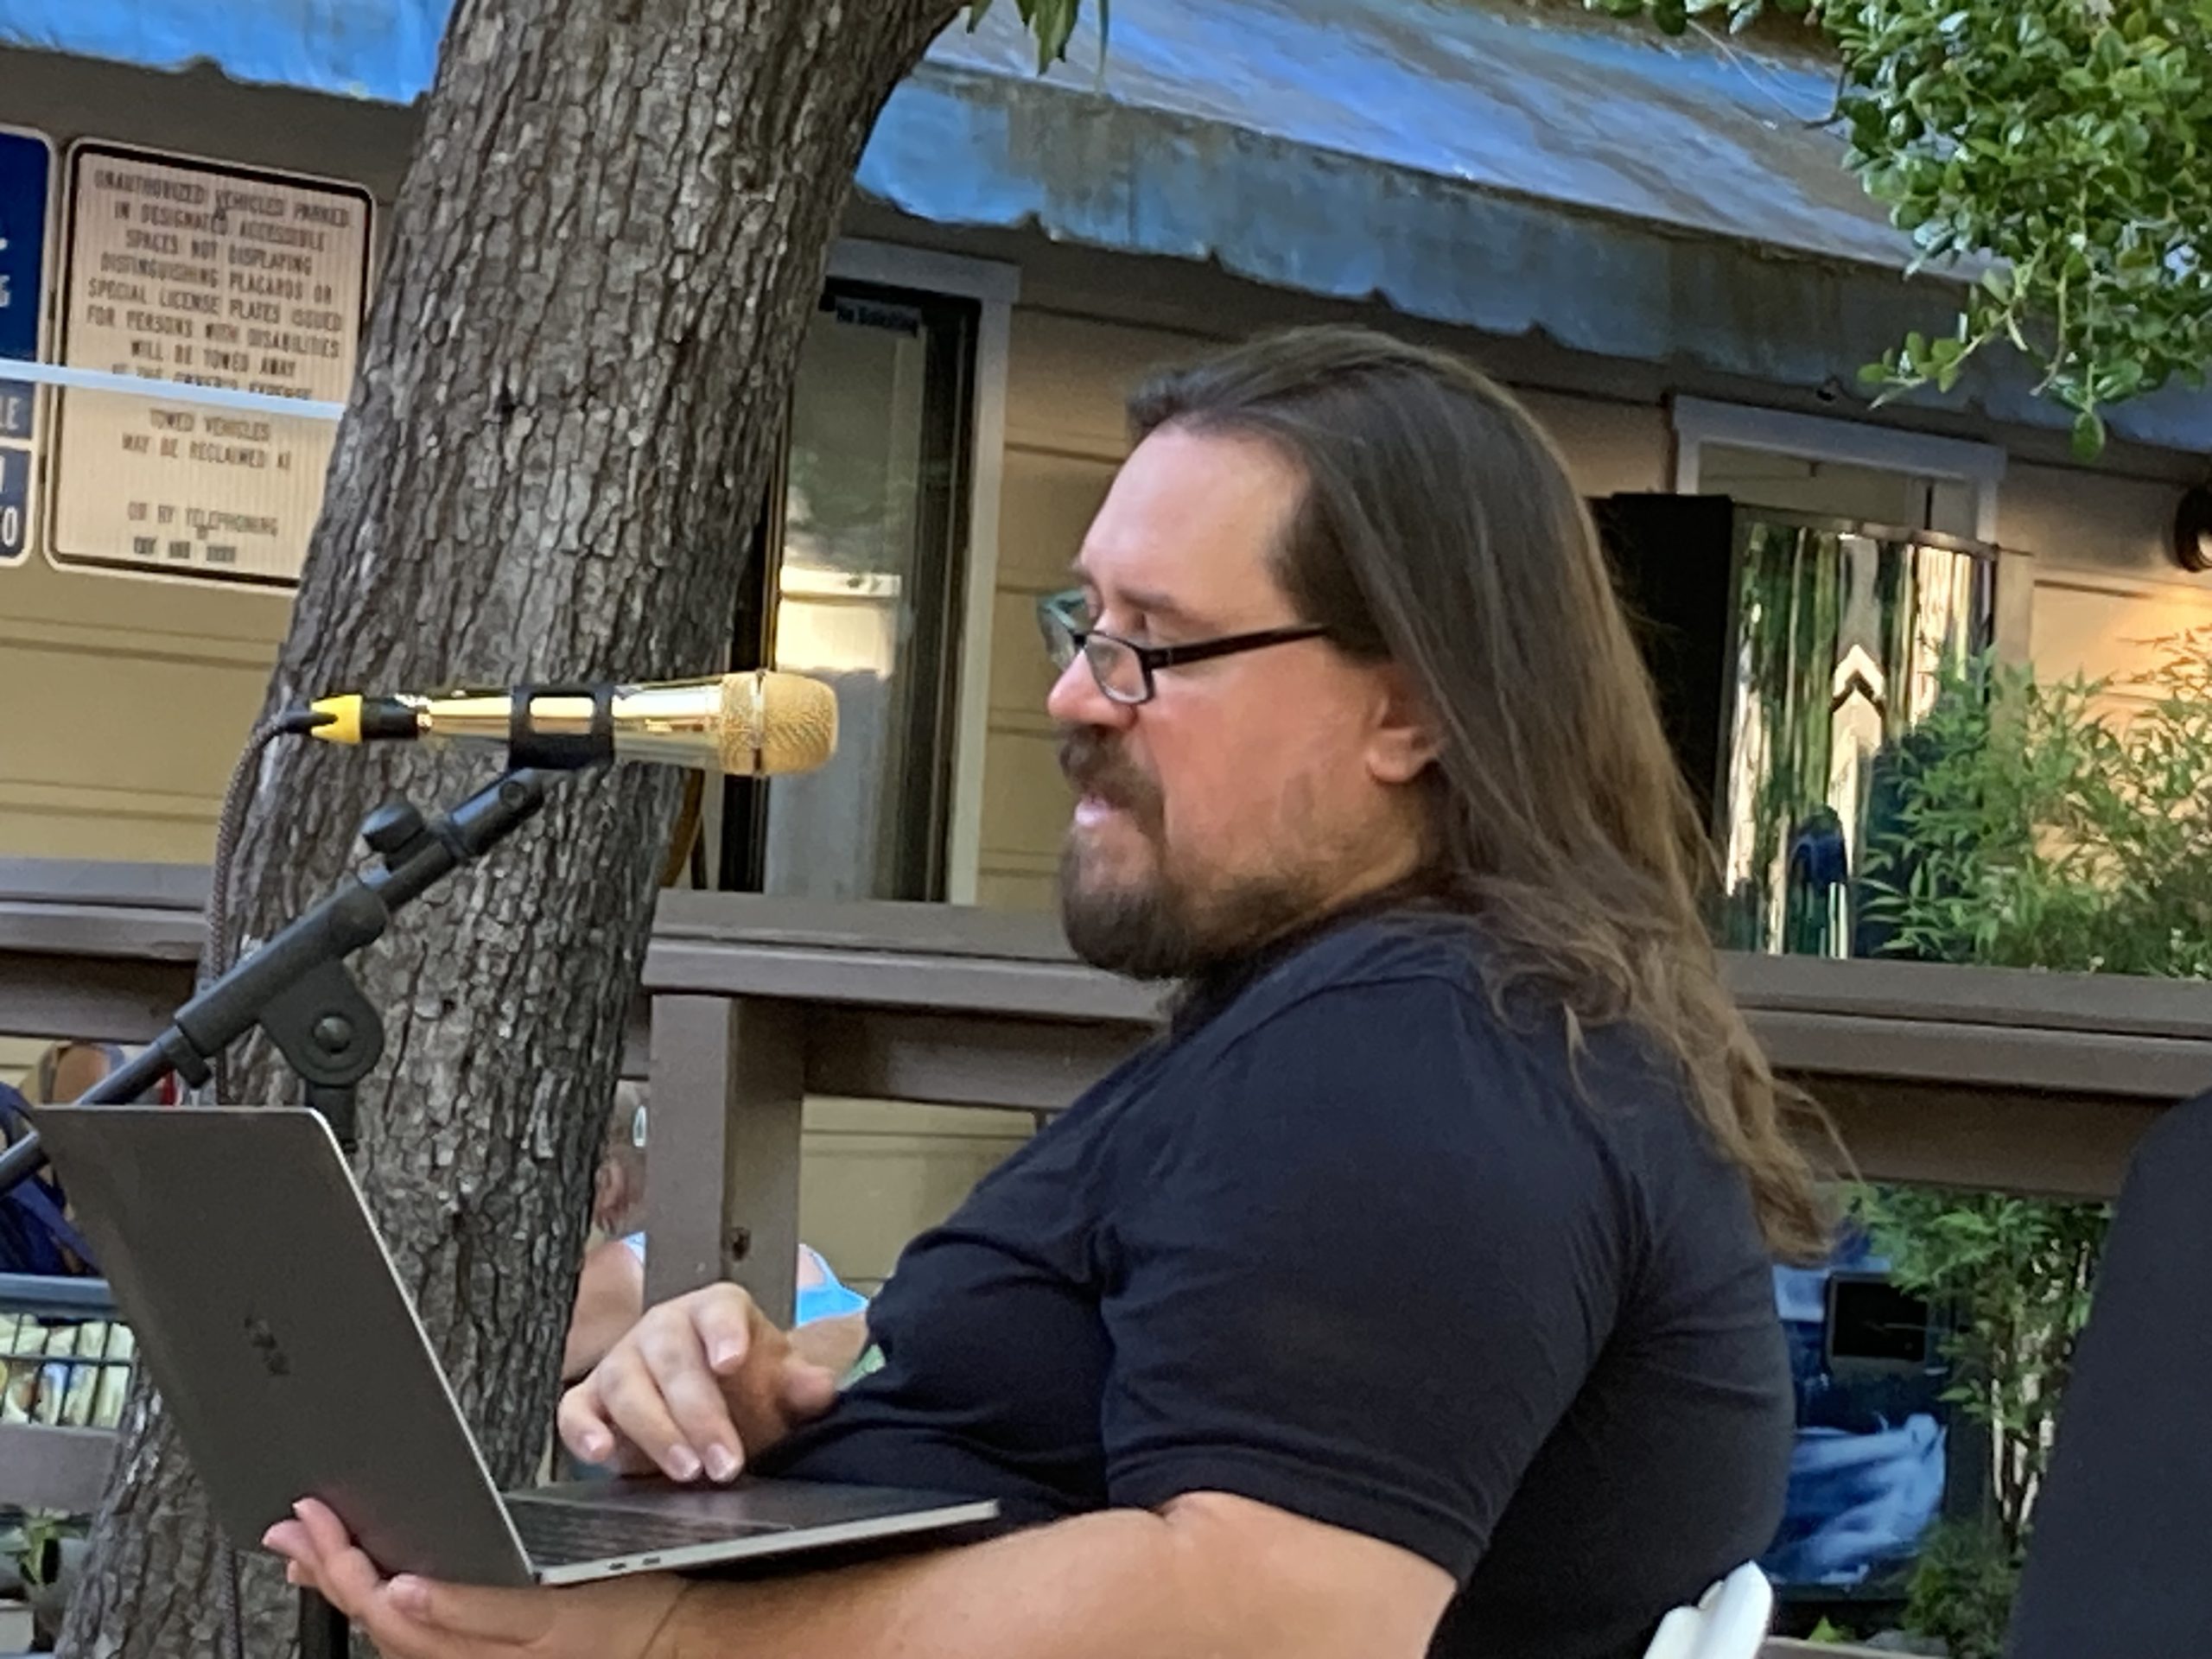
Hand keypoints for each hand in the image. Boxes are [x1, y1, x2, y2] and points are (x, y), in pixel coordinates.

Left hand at [264, 1498, 683, 1658]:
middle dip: (327, 1570)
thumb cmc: (625, 1614)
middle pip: (375, 1619)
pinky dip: (386, 1597)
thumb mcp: (557, 1608)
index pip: (385, 1608)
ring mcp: (475, 1655)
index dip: (343, 1566)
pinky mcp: (489, 1647)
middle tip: (290, 1527)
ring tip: (313, 1549)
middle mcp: (465, 1658)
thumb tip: (405, 1590)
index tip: (315, 1522)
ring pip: (389, 1627)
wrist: (673, 1636)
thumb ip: (477, 1608)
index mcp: (474, 1648)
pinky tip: (381, 1575)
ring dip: (347, 1583)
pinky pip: (418, 1630)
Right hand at [558, 1284, 839, 1482]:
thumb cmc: (748, 1387)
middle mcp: (664, 1329)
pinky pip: (575, 1409)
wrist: (717, 1405)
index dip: (724, 1332)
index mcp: (715, 1312)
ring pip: (626, 1385)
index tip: (733, 1361)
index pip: (718, 1309)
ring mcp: (623, 1361)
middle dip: (699, 1413)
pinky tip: (600, 1452)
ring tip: (687, 1470)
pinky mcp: (590, 1399)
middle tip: (725, 1462)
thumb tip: (820, 1388)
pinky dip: (582, 1430)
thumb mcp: (781, 1384)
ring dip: (655, 1431)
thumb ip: (801, 1385)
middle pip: (672, 1359)